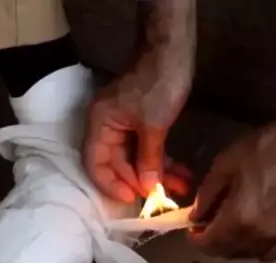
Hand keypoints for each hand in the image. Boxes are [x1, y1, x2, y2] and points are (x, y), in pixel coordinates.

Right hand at [84, 74, 190, 202]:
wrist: (173, 51)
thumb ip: (148, 160)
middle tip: (161, 197)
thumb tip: (146, 188)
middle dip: (140, 181)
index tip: (132, 198)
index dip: (111, 183)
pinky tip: (180, 173)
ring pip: (135, 158)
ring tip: (179, 188)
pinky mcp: (141, 122)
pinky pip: (147, 148)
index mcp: (99, 124)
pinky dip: (161, 160)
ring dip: (155, 173)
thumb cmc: (158, 84)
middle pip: (116, 164)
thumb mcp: (153, 126)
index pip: (95, 163)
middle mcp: (106, 126)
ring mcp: (124, 124)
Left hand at [187, 77, 275, 260]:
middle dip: (211, 242)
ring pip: (246, 255)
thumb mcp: (225, 164)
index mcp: (240, 218)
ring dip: (230, 246)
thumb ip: (206, 195)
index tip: (190, 228)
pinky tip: (247, 233)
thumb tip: (195, 216)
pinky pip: (268, 252)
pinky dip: (253, 248)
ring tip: (223, 226)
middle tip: (205, 224)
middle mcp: (259, 235)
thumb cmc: (266, 147)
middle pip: (226, 252)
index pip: (209, 244)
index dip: (195, 239)